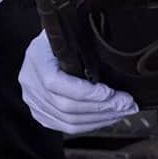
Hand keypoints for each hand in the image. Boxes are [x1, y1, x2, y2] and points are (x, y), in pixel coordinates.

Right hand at [18, 32, 137, 133]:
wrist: (47, 42)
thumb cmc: (62, 34)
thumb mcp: (71, 32)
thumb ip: (85, 46)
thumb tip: (115, 61)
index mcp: (36, 59)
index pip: (56, 83)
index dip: (85, 92)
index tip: (111, 93)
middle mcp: (30, 82)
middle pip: (66, 107)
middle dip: (102, 108)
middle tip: (127, 104)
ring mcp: (33, 100)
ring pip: (68, 121)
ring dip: (100, 119)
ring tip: (122, 111)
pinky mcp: (40, 113)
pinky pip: (66, 126)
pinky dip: (90, 124)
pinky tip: (107, 117)